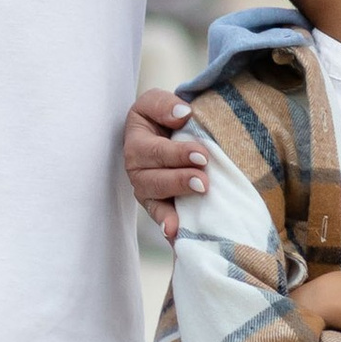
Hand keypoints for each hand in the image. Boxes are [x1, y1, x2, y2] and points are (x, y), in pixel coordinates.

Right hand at [126, 85, 207, 242]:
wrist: (164, 134)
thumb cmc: (162, 117)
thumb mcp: (156, 103)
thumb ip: (164, 105)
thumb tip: (183, 114)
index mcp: (136, 144)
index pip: (155, 151)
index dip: (177, 154)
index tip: (202, 156)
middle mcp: (137, 171)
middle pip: (154, 181)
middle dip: (180, 181)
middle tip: (204, 182)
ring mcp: (147, 192)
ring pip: (155, 203)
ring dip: (174, 208)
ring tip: (196, 205)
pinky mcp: (158, 207)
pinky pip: (161, 220)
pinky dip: (169, 228)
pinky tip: (177, 237)